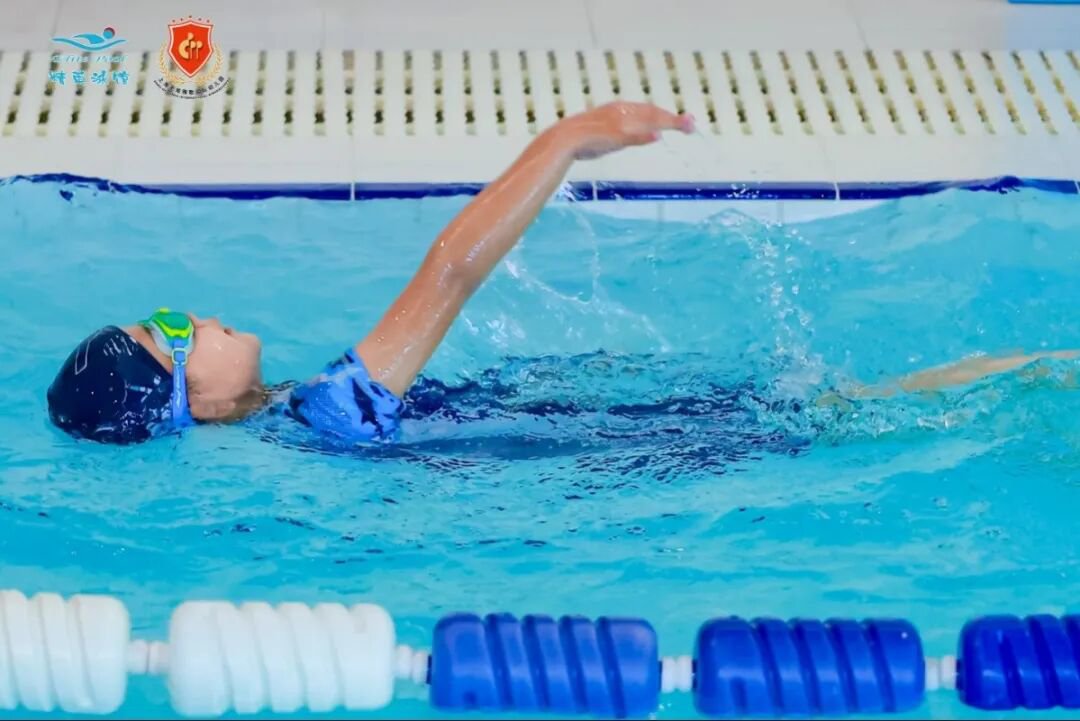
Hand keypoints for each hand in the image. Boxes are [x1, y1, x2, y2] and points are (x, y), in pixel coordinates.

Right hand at [560, 101, 694, 159]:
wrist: (561, 140)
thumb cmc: (584, 141)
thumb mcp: (614, 137)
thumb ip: (633, 136)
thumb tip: (655, 135)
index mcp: (621, 110)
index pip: (650, 111)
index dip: (667, 116)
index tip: (684, 121)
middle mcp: (621, 112)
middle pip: (653, 113)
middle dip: (674, 119)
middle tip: (692, 123)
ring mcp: (617, 122)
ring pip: (647, 119)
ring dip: (667, 121)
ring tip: (686, 125)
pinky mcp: (611, 134)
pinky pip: (631, 134)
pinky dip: (644, 134)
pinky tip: (657, 134)